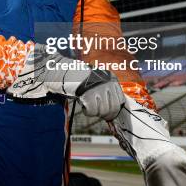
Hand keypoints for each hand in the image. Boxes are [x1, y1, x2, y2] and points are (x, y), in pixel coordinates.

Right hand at [8, 47, 124, 119]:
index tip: (107, 114)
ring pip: (103, 111)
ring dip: (95, 112)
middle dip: (105, 114)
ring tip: (88, 104)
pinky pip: (92, 111)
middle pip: (113, 108)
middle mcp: (108, 83)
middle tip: (96, 111)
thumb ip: (106, 93)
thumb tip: (114, 112)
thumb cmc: (80, 79)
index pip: (120, 102)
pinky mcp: (89, 94)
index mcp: (112, 79)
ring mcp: (99, 89)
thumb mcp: (98, 82)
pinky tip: (83, 104)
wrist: (65, 71)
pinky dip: (87, 111)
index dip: (113, 110)